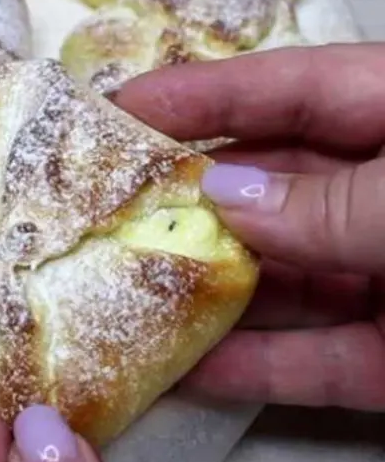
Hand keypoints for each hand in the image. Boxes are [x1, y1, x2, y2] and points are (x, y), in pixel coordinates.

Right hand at [115, 42, 384, 410]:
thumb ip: (330, 202)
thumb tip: (229, 197)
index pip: (284, 88)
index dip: (199, 94)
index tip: (117, 106)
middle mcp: (384, 191)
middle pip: (273, 183)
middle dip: (192, 199)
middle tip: (104, 208)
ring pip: (287, 277)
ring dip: (211, 290)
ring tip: (123, 290)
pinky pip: (323, 358)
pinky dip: (264, 368)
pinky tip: (194, 372)